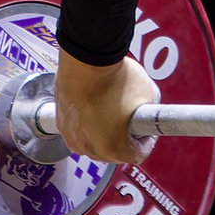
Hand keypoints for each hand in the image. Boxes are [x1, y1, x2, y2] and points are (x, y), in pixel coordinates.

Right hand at [54, 47, 158, 163]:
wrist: (86, 59)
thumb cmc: (113, 76)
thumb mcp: (149, 95)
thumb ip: (152, 113)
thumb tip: (149, 114)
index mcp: (113, 147)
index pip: (137, 155)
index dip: (147, 141)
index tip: (146, 130)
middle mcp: (90, 147)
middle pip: (114, 154)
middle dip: (124, 139)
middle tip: (130, 121)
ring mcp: (73, 136)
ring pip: (93, 145)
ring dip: (104, 135)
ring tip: (111, 114)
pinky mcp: (62, 123)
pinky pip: (78, 132)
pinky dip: (87, 126)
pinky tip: (95, 109)